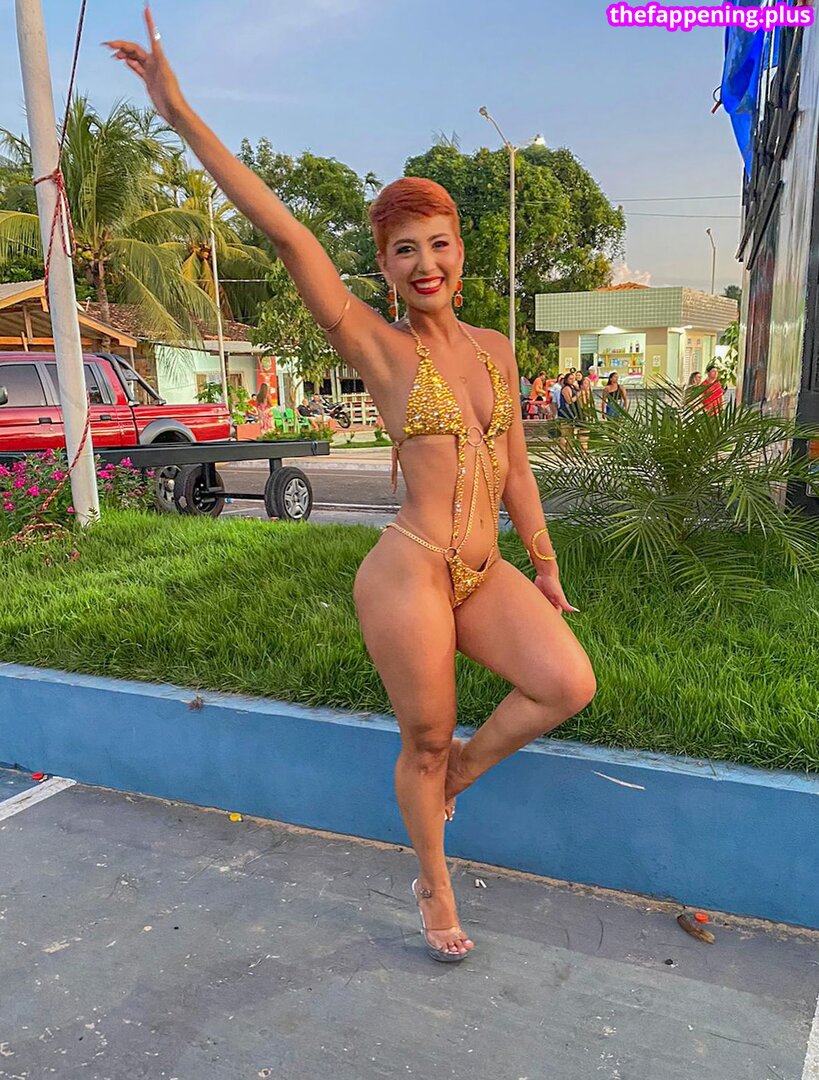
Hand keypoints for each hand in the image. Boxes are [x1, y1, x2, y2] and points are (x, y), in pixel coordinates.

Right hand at [105, 7, 186, 126]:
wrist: (175, 112)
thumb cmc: (172, 94)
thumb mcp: (165, 73)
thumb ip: (160, 56)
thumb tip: (157, 40)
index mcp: (158, 58)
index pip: (150, 36)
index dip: (149, 23)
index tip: (146, 9)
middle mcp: (154, 62)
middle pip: (135, 48)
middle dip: (121, 45)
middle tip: (107, 45)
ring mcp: (151, 72)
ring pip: (134, 57)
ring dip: (123, 53)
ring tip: (112, 53)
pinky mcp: (149, 81)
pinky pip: (137, 68)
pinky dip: (130, 63)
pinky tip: (124, 61)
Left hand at [534, 565, 578, 614]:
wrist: (545, 574)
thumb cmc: (553, 583)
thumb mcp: (559, 595)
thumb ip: (565, 604)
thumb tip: (575, 610)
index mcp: (557, 603)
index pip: (556, 614)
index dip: (553, 618)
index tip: (547, 621)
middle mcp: (551, 602)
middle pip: (548, 612)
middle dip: (545, 615)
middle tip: (539, 618)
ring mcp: (545, 599)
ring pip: (542, 609)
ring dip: (539, 610)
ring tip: (535, 613)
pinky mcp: (539, 596)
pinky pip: (537, 603)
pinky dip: (535, 606)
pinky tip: (531, 607)